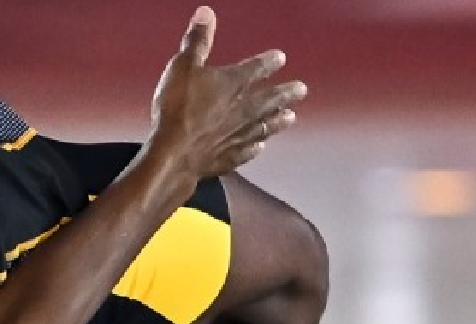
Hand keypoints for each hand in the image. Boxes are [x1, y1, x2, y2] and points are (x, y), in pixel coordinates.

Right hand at [145, 7, 306, 179]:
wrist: (173, 152)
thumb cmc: (177, 107)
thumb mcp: (182, 66)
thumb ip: (198, 41)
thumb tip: (207, 13)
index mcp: (234, 82)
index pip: (257, 68)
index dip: (269, 61)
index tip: (280, 58)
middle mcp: (243, 109)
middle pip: (271, 98)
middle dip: (287, 92)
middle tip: (302, 89)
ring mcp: (238, 135)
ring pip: (265, 125)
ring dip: (278, 121)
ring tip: (291, 117)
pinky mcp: (229, 157)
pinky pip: (247, 151)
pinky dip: (255, 148)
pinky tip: (260, 147)